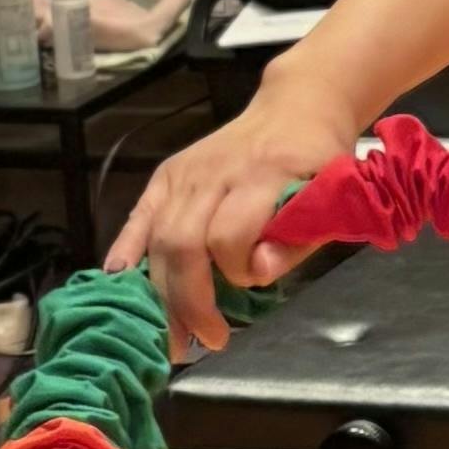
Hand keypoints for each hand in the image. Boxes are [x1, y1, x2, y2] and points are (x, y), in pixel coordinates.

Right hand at [107, 72, 351, 354]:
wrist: (296, 107)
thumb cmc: (318, 161)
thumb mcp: (330, 198)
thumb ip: (297, 241)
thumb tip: (258, 274)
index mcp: (263, 175)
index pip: (228, 234)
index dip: (235, 271)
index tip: (250, 288)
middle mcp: (216, 172)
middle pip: (183, 242)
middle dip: (188, 301)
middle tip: (201, 342)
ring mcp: (186, 172)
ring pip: (159, 237)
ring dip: (160, 293)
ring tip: (170, 335)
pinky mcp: (167, 174)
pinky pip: (140, 216)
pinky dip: (126, 248)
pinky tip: (118, 280)